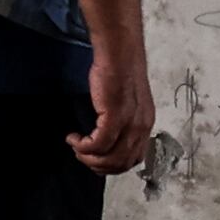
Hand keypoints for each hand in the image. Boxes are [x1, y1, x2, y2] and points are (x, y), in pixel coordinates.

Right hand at [73, 41, 155, 175]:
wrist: (119, 52)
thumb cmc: (119, 71)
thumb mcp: (127, 102)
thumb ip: (123, 121)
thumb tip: (109, 139)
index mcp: (146, 124)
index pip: (134, 159)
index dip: (113, 166)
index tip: (97, 160)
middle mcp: (141, 127)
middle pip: (121, 163)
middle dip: (99, 166)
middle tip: (82, 156)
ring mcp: (130, 123)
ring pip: (110, 158)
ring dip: (89, 158)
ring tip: (77, 148)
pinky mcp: (115, 116)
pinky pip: (98, 144)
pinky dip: (83, 146)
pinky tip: (74, 138)